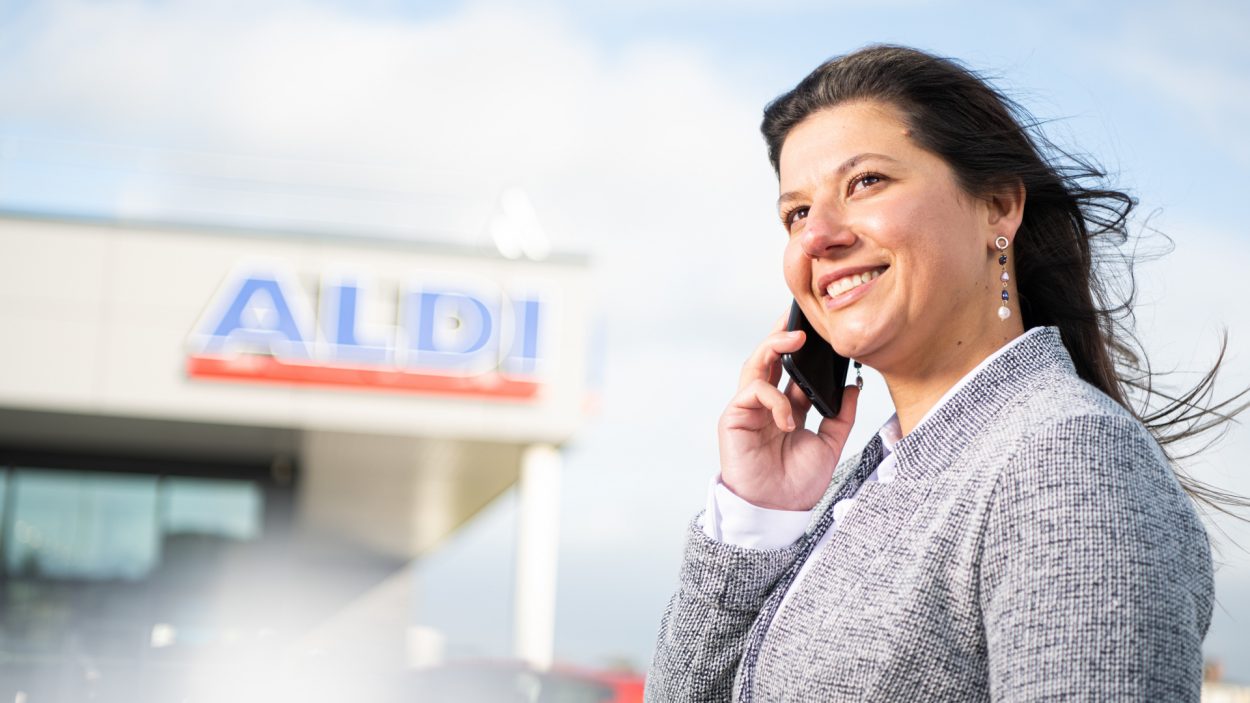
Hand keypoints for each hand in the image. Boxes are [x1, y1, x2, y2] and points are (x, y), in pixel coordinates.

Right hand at [717, 313, 859, 510]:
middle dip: (782, 332)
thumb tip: (854, 386)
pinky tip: (789, 419)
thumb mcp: (830, 445)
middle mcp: (765, 403)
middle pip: (769, 357)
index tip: (818, 325)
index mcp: (786, 407)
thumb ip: (841, 416)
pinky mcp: (733, 417)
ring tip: (796, 338)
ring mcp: (748, 409)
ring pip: (755, 363)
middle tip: (801, 315)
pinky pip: (753, 392)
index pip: (791, 368)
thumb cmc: (797, 483)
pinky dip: (775, 399)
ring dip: (774, 345)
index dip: (801, 346)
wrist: (777, 511)